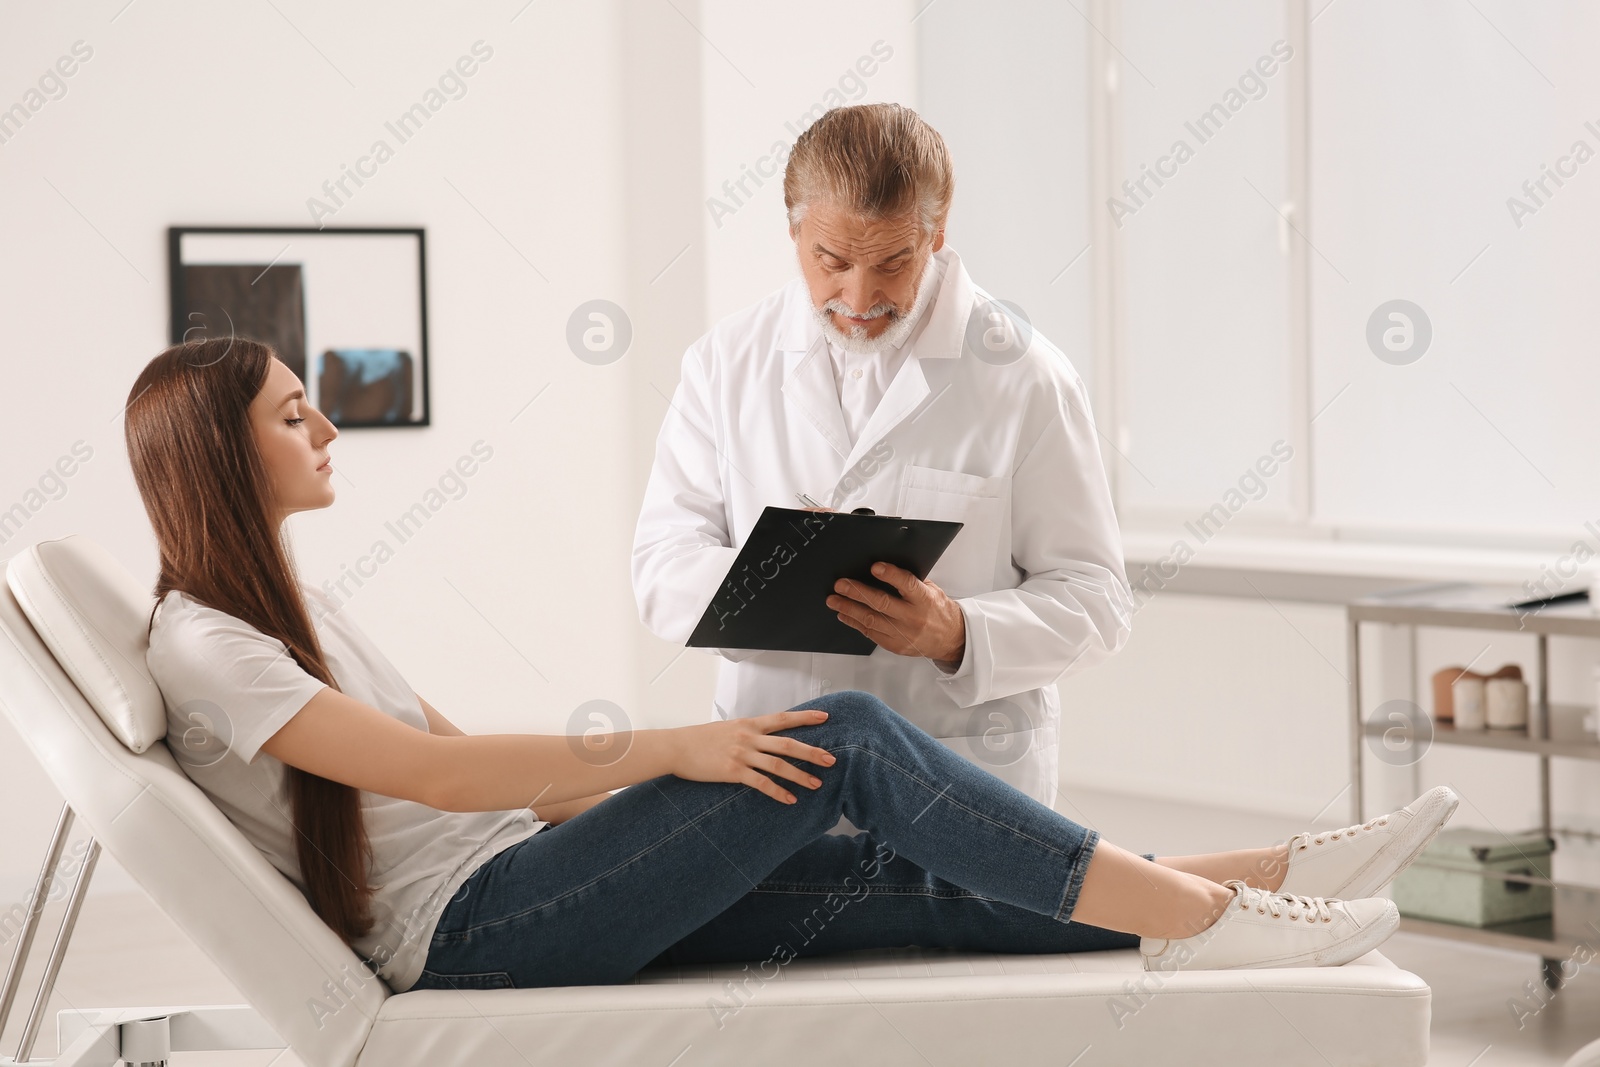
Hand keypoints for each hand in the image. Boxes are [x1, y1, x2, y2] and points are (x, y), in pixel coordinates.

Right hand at [669, 709, 836, 803]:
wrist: (676, 747)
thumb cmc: (699, 739)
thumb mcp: (727, 729)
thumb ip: (747, 733)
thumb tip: (762, 738)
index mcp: (749, 724)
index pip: (783, 718)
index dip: (805, 718)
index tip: (825, 718)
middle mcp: (749, 737)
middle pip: (788, 744)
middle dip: (812, 753)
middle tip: (831, 760)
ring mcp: (742, 754)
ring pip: (779, 765)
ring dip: (800, 776)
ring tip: (816, 784)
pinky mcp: (733, 771)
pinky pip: (761, 783)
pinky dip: (778, 792)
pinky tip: (790, 800)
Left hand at [827, 562, 965, 665]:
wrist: (950, 639)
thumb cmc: (938, 611)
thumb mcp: (932, 591)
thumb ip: (912, 581)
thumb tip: (886, 567)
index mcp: (924, 600)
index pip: (907, 584)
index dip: (890, 575)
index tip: (875, 567)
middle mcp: (913, 617)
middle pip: (881, 603)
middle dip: (858, 593)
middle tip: (841, 584)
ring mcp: (903, 634)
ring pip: (871, 620)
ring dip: (849, 609)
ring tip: (834, 600)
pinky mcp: (895, 645)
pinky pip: (870, 633)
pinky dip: (854, 623)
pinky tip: (844, 615)